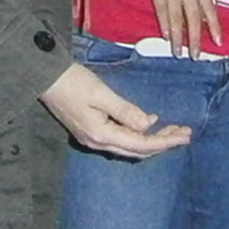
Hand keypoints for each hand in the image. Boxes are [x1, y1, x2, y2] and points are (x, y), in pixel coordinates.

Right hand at [39, 63, 192, 159]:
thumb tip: (149, 124)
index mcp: (101, 134)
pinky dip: (138, 135)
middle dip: (163, 143)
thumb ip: (125, 110)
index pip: (141, 143)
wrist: (43, 78)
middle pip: (137, 150)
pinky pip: (121, 139)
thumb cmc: (72, 81)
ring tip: (172, 130)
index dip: (165, 141)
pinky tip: (147, 123)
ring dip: (152, 140)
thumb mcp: (101, 93)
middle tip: (185, 133)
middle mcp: (97, 142)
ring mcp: (92, 139)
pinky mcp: (90, 131)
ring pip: (130, 147)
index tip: (185, 135)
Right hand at [134, 0, 219, 56]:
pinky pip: (163, 10)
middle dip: (196, 38)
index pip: (209, 9)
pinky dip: (165, 24)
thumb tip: (200, 9)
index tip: (218, 42)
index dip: (214, 26)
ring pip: (177, 18)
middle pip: (194, 18)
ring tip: (179, 53)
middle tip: (196, 55)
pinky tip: (167, 36)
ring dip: (179, 37)